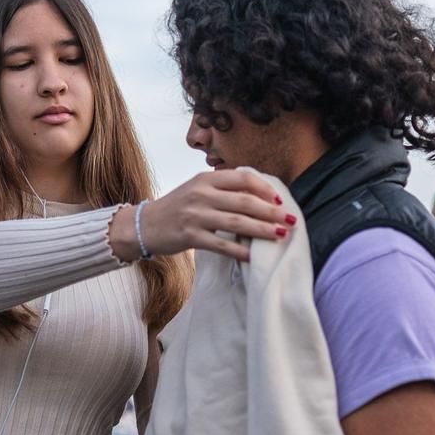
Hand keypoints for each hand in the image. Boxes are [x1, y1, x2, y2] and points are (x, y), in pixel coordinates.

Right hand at [110, 170, 287, 263]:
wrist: (144, 225)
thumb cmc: (177, 207)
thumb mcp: (198, 189)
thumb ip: (223, 189)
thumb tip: (259, 195)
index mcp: (206, 179)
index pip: (242, 178)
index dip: (264, 188)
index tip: (280, 199)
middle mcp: (201, 194)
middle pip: (244, 201)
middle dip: (271, 211)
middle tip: (291, 219)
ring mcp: (195, 215)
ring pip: (236, 222)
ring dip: (262, 230)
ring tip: (280, 235)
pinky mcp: (189, 236)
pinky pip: (221, 244)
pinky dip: (240, 250)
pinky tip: (254, 255)